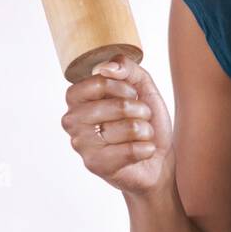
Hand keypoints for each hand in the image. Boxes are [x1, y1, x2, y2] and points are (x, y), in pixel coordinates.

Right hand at [60, 53, 173, 194]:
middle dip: (141, 111)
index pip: (101, 81)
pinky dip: (147, 149)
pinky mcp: (95, 164)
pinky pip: (132, 150)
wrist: (158, 158)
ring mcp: (81, 144)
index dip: (125, 88)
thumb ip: (125, 67)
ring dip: (145, 131)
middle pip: (119, 106)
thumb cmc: (144, 121)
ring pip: (130, 128)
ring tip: (139, 136)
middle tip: (140, 119)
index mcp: (77, 98)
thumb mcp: (141, 85)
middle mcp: (72, 120)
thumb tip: (105, 68)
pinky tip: (141, 152)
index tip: (131, 96)